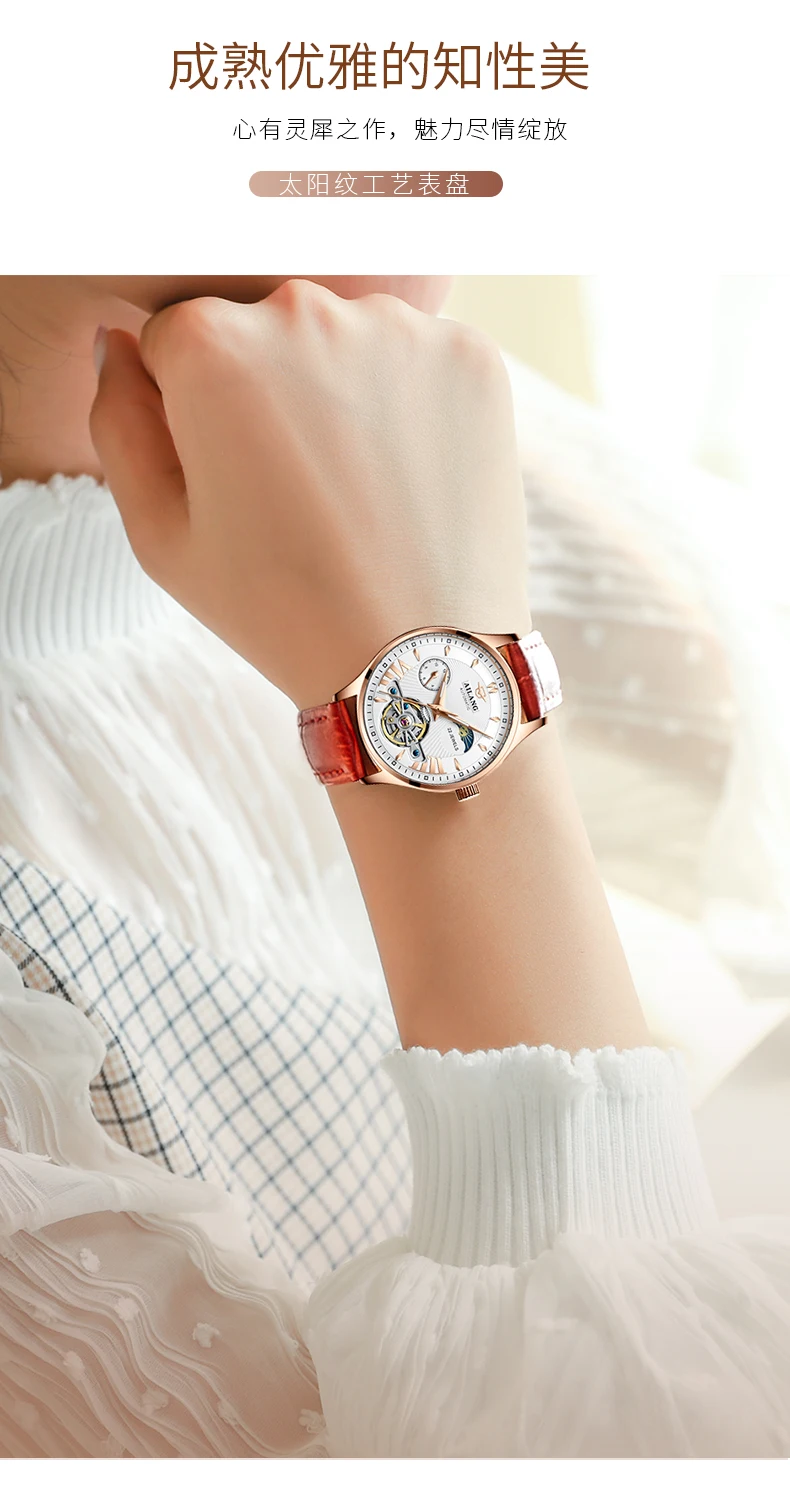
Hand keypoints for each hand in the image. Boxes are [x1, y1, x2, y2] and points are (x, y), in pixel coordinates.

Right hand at [90, 280, 530, 708]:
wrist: (415, 658)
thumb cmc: (278, 607)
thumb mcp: (160, 534)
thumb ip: (120, 420)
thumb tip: (123, 342)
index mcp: (211, 344)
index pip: (179, 335)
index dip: (194, 408)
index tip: (230, 472)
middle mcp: (304, 309)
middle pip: (265, 326)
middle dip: (268, 389)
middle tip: (295, 490)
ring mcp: (398, 326)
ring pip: (345, 336)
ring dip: (342, 390)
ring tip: (355, 490)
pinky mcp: (469, 356)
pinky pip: (419, 358)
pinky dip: (412, 403)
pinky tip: (408, 478)